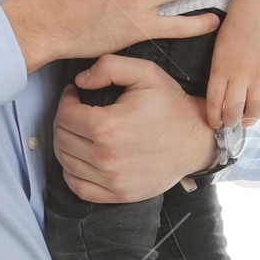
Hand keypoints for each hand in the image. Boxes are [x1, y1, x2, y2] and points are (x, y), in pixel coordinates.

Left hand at [52, 52, 217, 202]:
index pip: (65, 115)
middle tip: (75, 112)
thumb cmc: (172, 107)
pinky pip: (79, 187)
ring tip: (78, 132)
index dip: (66, 101)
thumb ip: (109, 66)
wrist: (197, 140)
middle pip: (62, 139)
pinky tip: (81, 158)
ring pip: (66, 162)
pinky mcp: (118, 194)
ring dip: (66, 145)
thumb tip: (80, 81)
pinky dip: (72, 173)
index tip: (74, 96)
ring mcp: (112, 179)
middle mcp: (106, 156)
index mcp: (108, 126)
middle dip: (64, 121)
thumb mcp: (146, 73)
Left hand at [206, 6, 259, 128]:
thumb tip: (222, 93)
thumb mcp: (218, 49)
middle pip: (233, 111)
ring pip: (254, 109)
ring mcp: (259, 75)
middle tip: (232, 122)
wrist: (258, 8)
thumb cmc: (235, 25)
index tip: (216, 123)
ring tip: (248, 120)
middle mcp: (238, 76)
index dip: (215, 118)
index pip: (214, 104)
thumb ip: (219, 72)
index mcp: (220, 70)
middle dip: (231, 121)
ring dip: (250, 119)